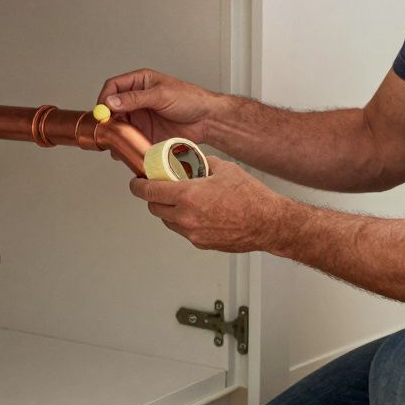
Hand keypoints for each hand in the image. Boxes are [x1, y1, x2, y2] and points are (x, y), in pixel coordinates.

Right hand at [97, 68, 220, 144]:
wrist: (207, 120)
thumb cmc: (190, 99)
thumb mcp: (161, 95)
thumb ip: (135, 98)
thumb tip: (112, 101)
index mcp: (140, 82)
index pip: (113, 86)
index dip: (105, 98)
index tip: (102, 111)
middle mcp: (137, 99)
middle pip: (112, 107)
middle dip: (106, 118)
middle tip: (105, 128)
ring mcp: (140, 116)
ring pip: (118, 124)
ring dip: (114, 132)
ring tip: (114, 139)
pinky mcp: (145, 132)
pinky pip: (129, 138)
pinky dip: (124, 143)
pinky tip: (125, 147)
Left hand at [128, 158, 294, 252]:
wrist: (268, 223)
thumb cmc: (251, 198)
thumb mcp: (224, 168)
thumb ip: (202, 163)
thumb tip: (193, 161)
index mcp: (188, 195)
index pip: (149, 191)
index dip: (138, 186)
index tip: (137, 182)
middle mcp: (186, 217)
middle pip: (154, 208)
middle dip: (153, 197)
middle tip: (159, 188)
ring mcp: (193, 233)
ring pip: (168, 221)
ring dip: (168, 210)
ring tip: (181, 200)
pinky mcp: (201, 243)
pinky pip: (183, 231)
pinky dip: (184, 221)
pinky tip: (198, 212)